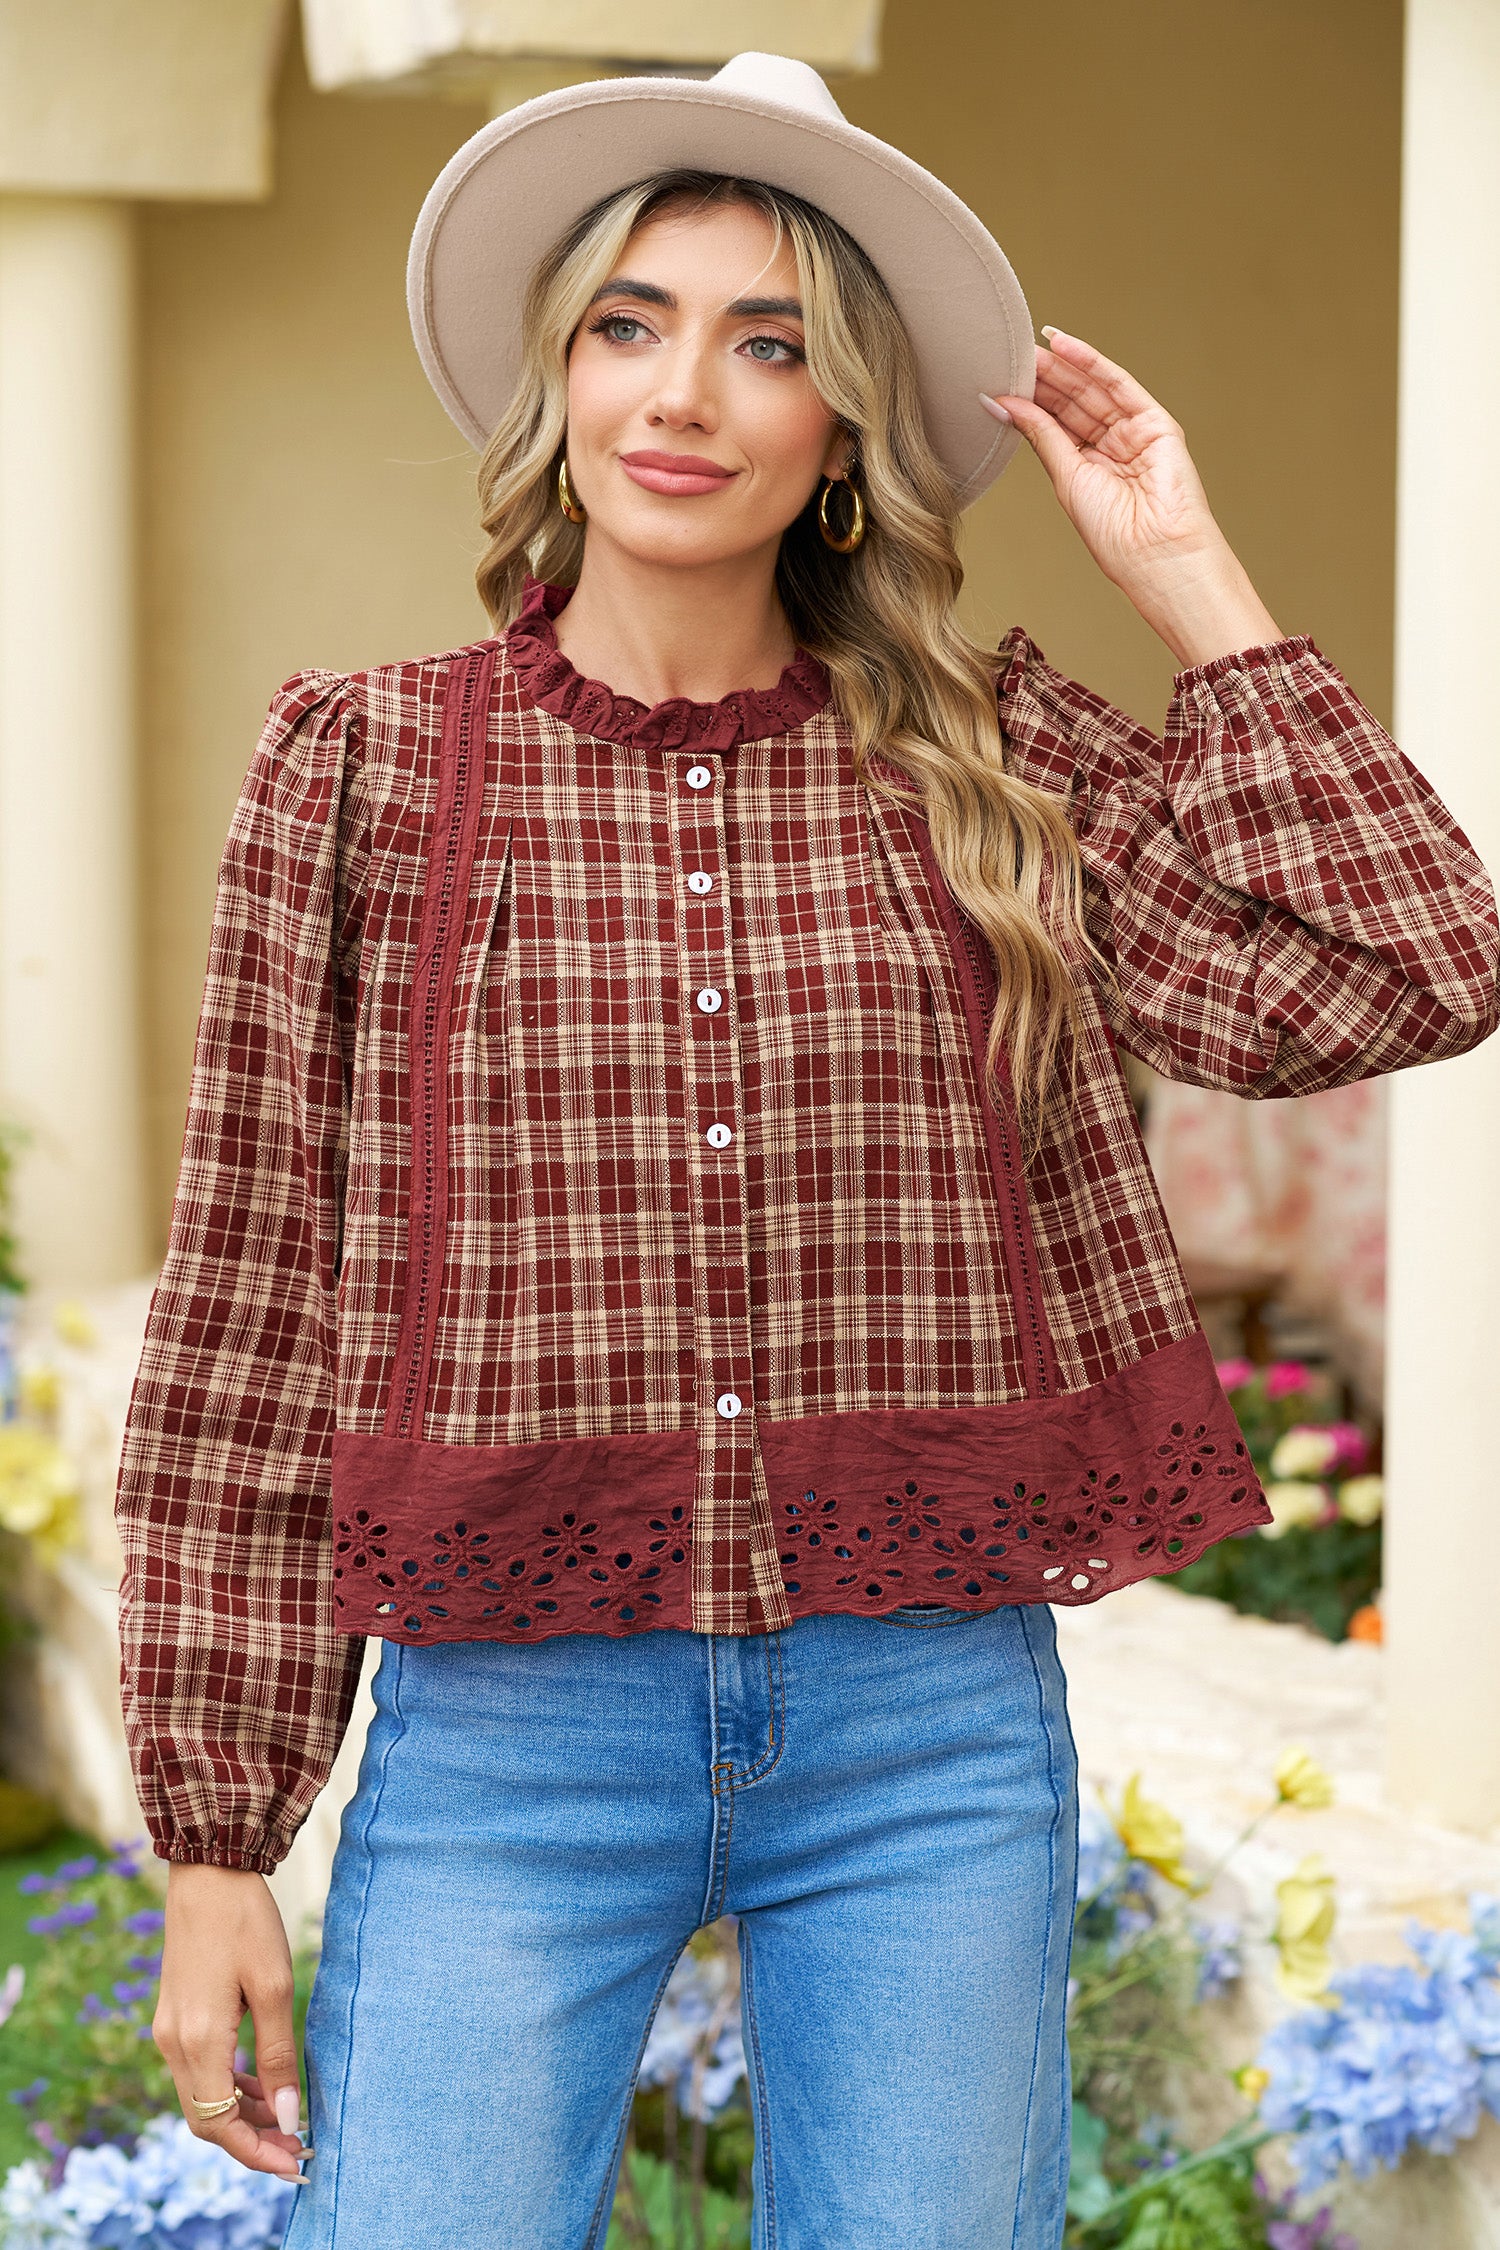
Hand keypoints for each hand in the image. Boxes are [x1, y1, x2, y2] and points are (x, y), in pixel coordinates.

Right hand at [154, 1865, 307, 2182]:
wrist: (208, 1873)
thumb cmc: (246, 1923)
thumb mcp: (274, 1987)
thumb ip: (277, 2056)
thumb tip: (286, 2117)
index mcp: (197, 2040)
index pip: (220, 2124)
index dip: (256, 2152)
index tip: (296, 2163)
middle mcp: (173, 2044)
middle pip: (206, 2120)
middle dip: (249, 2142)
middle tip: (296, 2146)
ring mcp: (168, 2032)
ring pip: (201, 2098)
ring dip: (240, 2116)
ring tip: (285, 2118)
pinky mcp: (174, 2018)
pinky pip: (197, 2072)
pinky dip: (228, 2087)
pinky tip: (260, 2083)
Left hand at [982, 328, 1283, 667]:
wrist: (1154, 553)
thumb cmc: (1113, 533)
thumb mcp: (1065, 477)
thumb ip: (1040, 434)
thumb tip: (1003, 404)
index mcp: (1087, 468)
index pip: (1055, 424)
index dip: (1030, 401)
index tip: (1000, 379)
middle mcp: (1111, 448)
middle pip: (1073, 403)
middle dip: (1044, 379)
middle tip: (1012, 356)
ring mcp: (1134, 433)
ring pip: (1093, 390)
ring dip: (1062, 367)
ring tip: (1031, 348)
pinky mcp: (1156, 422)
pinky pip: (1120, 385)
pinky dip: (1092, 363)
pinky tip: (1064, 345)